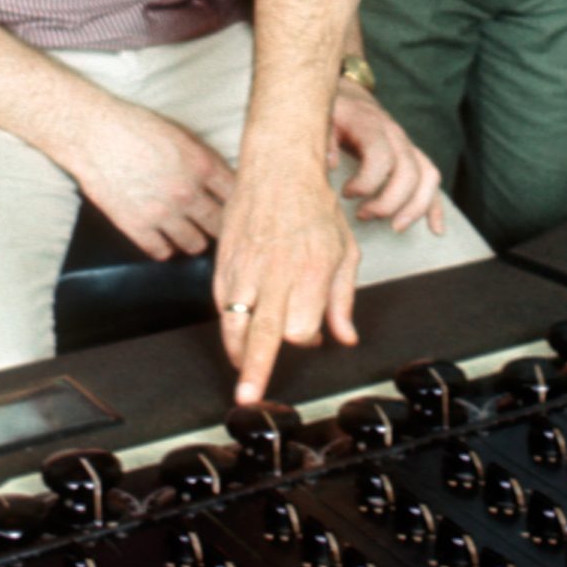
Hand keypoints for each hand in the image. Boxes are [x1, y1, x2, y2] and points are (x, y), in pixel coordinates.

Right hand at [60, 101, 236, 260]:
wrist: (93, 134)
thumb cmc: (135, 126)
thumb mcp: (181, 134)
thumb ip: (204, 159)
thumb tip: (223, 179)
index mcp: (202, 165)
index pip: (237, 196)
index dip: (238, 203)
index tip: (235, 208)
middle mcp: (187, 192)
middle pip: (220, 225)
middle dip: (221, 226)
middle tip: (216, 226)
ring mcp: (162, 212)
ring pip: (195, 244)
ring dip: (195, 240)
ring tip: (190, 233)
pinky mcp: (135, 225)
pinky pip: (161, 252)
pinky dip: (164, 248)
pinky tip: (163, 239)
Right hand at [213, 149, 360, 404]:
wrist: (278, 167)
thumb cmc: (315, 207)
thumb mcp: (344, 251)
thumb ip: (343, 299)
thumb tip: (345, 338)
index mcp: (311, 271)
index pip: (302, 329)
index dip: (307, 338)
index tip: (312, 334)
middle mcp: (276, 273)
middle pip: (264, 333)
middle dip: (254, 370)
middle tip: (247, 398)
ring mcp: (246, 268)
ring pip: (234, 322)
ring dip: (237, 352)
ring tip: (241, 372)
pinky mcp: (225, 262)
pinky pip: (221, 304)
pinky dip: (228, 323)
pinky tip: (236, 333)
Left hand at [326, 80, 446, 233]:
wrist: (349, 97)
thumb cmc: (333, 113)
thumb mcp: (321, 118)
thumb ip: (324, 139)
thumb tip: (331, 164)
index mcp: (372, 125)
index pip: (381, 157)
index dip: (365, 183)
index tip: (346, 193)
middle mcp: (396, 135)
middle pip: (409, 172)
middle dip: (389, 202)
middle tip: (363, 215)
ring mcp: (408, 146)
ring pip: (428, 177)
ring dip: (415, 207)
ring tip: (394, 227)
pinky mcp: (413, 156)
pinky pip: (432, 181)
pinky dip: (435, 206)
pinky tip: (435, 229)